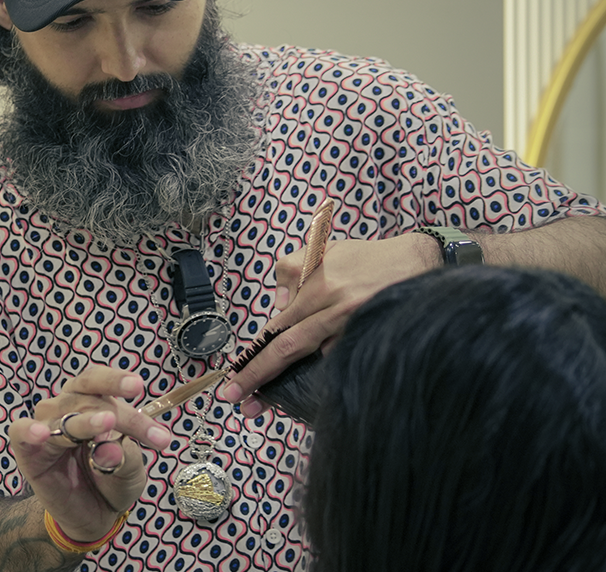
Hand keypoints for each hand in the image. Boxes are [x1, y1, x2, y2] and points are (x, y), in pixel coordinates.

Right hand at [9, 365, 170, 541]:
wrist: (93, 515)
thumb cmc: (113, 479)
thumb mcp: (130, 471)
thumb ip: (125, 458)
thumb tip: (109, 447)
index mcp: (94, 400)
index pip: (103, 384)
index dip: (118, 380)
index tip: (139, 386)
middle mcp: (68, 405)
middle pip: (90, 397)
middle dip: (120, 413)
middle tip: (140, 422)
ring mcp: (46, 425)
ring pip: (65, 415)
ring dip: (88, 422)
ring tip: (107, 423)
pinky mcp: (27, 450)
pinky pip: (20, 433)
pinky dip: (30, 431)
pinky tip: (42, 434)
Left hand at [224, 232, 439, 413]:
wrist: (420, 260)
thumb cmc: (369, 257)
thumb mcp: (323, 249)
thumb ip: (293, 271)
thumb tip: (278, 304)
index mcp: (316, 282)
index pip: (276, 325)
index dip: (253, 353)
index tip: (233, 373)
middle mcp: (333, 305)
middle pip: (287, 347)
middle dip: (257, 376)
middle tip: (234, 397)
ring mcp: (354, 324)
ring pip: (313, 359)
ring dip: (288, 382)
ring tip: (261, 403)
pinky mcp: (370, 336)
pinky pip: (340, 359)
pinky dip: (324, 370)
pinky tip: (306, 390)